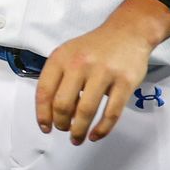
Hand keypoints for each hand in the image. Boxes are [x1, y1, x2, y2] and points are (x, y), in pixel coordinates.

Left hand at [34, 0, 169, 144]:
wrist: (127, 32)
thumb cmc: (94, 47)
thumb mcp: (68, 54)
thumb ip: (59, 78)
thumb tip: (53, 111)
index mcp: (61, 58)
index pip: (44, 91)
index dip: (42, 113)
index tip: (45, 127)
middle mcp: (79, 64)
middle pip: (63, 104)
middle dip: (61, 123)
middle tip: (64, 130)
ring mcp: (103, 73)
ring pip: (86, 111)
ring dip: (79, 130)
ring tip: (77, 138)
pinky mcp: (125, 82)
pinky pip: (112, 112)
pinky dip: (102, 129)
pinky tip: (96, 135)